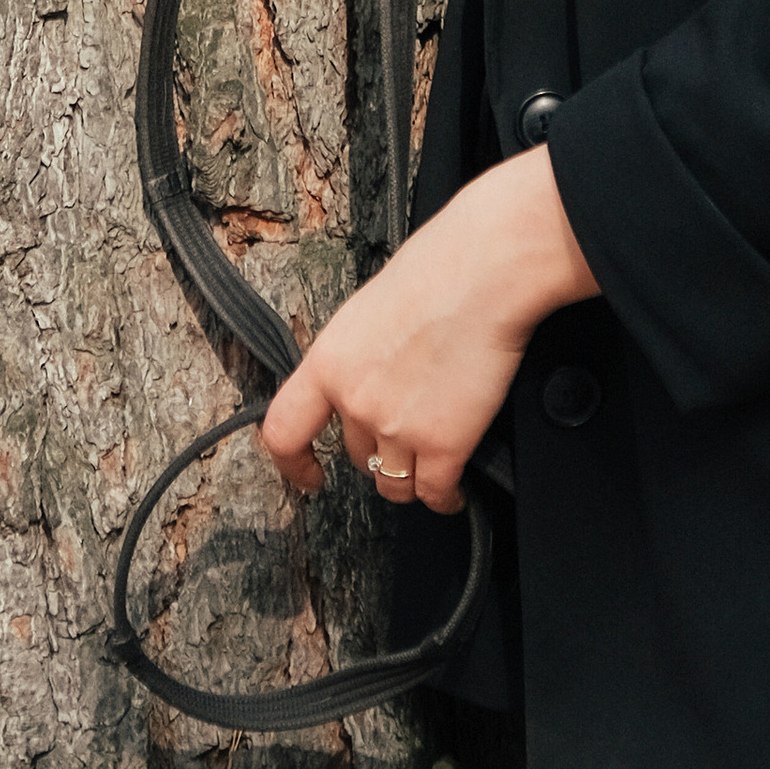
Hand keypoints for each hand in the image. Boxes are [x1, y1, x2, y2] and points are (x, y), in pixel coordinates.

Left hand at [257, 151, 599, 514]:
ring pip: (393, 483)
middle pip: (356, 454)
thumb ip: (358, 355)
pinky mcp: (444, 445)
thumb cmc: (437, 270)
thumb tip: (370, 377)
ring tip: (428, 469)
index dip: (293, 463)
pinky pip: (436, 492)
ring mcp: (397, 427)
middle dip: (379, 453)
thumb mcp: (369, 309)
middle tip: (405, 438)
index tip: (309, 474)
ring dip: (410, 479)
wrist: (484, 272)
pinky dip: (446, 498)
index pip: (284, 429)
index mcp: (328, 361)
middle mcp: (354, 400)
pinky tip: (454, 490)